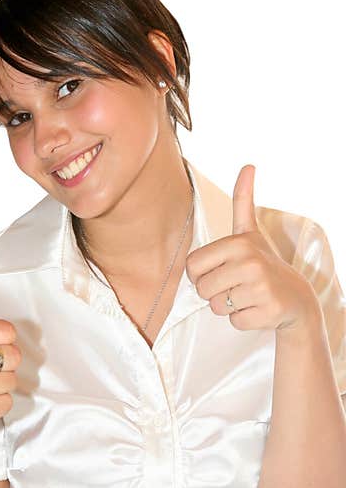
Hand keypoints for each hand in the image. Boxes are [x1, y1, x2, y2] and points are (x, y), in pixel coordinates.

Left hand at [186, 165, 318, 331]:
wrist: (296, 297)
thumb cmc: (263, 263)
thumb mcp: (250, 231)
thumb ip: (243, 200)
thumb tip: (248, 165)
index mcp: (238, 243)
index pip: (191, 268)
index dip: (201, 274)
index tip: (221, 269)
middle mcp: (250, 263)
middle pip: (201, 289)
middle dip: (214, 291)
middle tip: (236, 285)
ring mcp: (260, 289)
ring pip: (215, 307)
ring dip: (227, 306)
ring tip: (247, 295)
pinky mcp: (267, 312)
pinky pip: (233, 321)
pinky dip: (242, 319)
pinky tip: (258, 308)